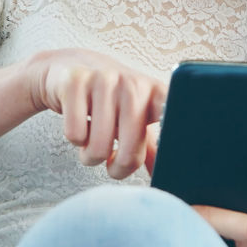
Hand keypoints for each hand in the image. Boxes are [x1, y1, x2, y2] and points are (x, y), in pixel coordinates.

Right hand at [28, 49, 167, 179]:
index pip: (173, 115)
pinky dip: (75, 139)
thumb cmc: (110, 100)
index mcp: (155, 94)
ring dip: (91, 156)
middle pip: (130, 152)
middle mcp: (133, 84)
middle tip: (112, 163)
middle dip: (118, 168)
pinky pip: (75, 134)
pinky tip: (79, 123)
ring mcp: (104, 80)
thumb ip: (153, 148)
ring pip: (98, 147)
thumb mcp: (136, 118)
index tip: (176, 156)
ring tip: (92, 141)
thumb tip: (166, 178)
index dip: (175, 135)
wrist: (70, 68)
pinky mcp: (75, 81)